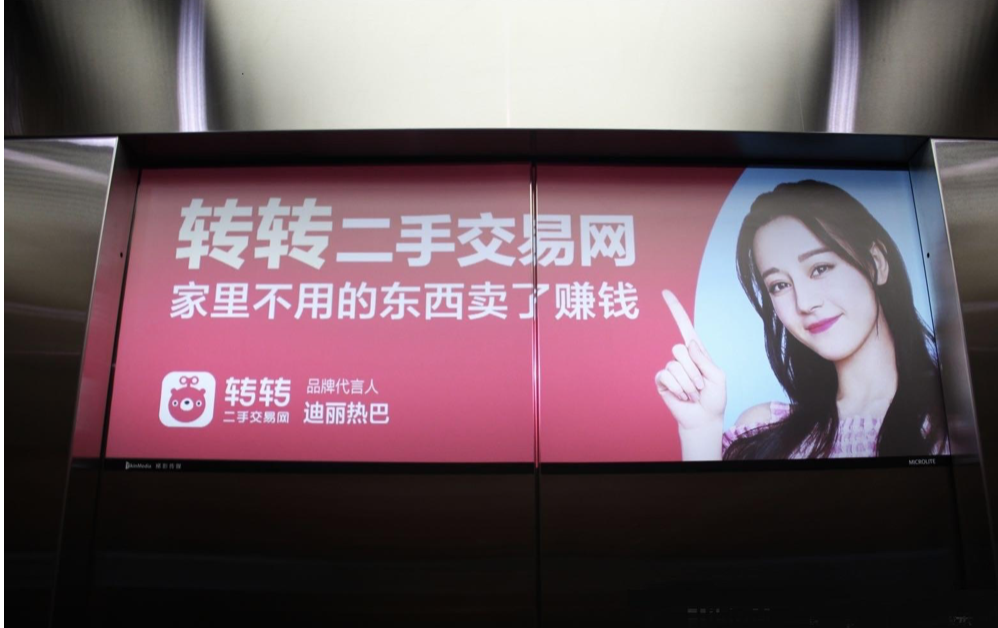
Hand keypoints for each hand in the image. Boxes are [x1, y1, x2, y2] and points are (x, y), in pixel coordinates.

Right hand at [655, 290, 726, 432]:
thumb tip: (689, 343)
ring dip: (687, 384)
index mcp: (697, 352)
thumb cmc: (713, 398)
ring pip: (675, 366)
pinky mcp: (662, 380)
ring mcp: (670, 368)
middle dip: (693, 371)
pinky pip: (666, 376)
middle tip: (700, 386)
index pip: (685, 326)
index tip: (665, 292)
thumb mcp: (718, 377)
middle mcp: (682, 357)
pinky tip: (682, 396)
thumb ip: (704, 359)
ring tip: (692, 394)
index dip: (675, 310)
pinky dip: (678, 389)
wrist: (703, 419)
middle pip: (679, 349)